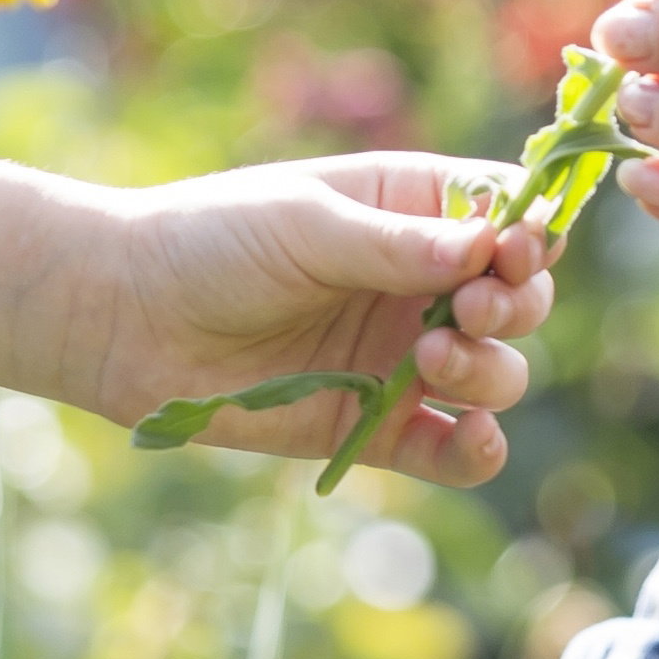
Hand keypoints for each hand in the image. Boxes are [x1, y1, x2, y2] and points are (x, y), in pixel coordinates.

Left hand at [84, 154, 559, 488]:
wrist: (125, 317)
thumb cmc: (210, 241)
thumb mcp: (304, 224)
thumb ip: (397, 243)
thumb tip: (490, 248)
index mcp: (411, 209)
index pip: (510, 214)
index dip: (533, 234)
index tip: (515, 251)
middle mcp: (418, 283)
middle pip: (520, 298)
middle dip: (515, 304)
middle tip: (468, 308)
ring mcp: (401, 357)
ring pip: (498, 372)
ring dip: (490, 368)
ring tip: (430, 356)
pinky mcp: (377, 427)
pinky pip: (453, 450)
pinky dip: (478, 450)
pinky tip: (472, 436)